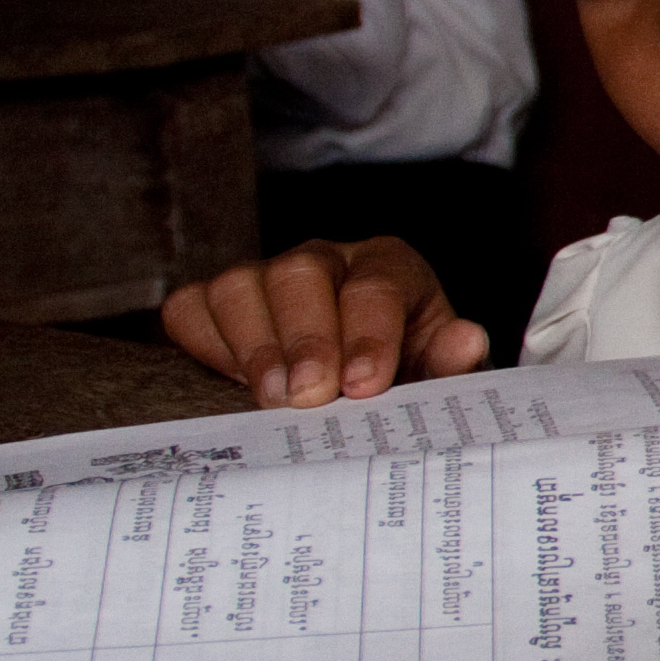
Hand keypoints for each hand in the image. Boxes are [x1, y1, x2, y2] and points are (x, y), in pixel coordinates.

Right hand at [162, 235, 483, 406]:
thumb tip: (467, 340)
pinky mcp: (216, 302)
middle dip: (305, 340)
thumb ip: (453, 361)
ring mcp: (265, 276)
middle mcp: (325, 261)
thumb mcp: (438, 374)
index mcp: (389, 267)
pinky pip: (192, 308)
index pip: (376, 287)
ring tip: (271, 399)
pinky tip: (231, 382)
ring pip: (240, 285)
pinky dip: (204, 343)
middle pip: (300, 275)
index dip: (368, 336)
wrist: (364, 388)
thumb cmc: (406, 375)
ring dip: (253, 346)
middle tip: (310, 398)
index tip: (363, 386)